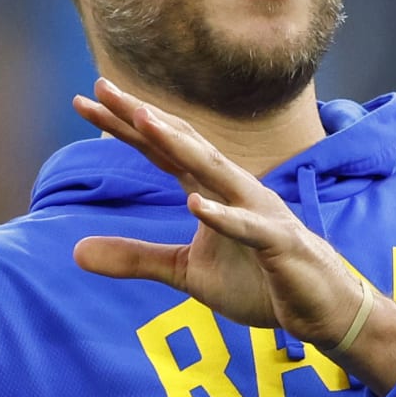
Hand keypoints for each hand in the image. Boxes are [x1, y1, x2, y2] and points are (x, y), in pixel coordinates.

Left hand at [71, 78, 369, 350]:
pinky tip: (197, 204)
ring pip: (215, 172)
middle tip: (102, 87)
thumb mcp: (186, 273)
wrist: (320, 309)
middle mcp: (234, 189)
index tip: (84, 101)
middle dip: (142, 116)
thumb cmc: (258, 282)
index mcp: (211, 190)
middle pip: (183, 144)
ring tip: (144, 121)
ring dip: (182, 146)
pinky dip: (224, 217)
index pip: (161, 151)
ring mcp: (259, 212)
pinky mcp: (280, 244)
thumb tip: (76, 252)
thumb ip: (136, 258)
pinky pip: (249, 228)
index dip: (124, 126)